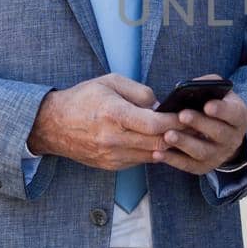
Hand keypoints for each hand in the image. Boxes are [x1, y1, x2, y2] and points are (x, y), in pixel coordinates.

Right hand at [26, 74, 179, 170]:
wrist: (53, 125)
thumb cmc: (83, 99)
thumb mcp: (111, 82)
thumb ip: (139, 92)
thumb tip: (161, 106)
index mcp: (113, 114)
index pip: (154, 124)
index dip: (176, 121)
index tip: (189, 115)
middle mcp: (113, 139)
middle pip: (157, 143)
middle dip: (178, 134)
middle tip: (193, 125)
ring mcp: (112, 155)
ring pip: (152, 155)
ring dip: (167, 145)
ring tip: (179, 133)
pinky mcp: (111, 165)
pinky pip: (140, 160)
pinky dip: (151, 151)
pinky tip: (156, 140)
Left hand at [154, 73, 246, 174]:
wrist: (222, 136)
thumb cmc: (216, 107)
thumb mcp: (219, 93)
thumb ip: (208, 85)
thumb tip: (190, 86)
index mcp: (238, 118)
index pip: (234, 114)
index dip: (221, 110)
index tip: (207, 105)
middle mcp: (232, 139)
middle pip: (218, 133)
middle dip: (199, 124)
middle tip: (182, 115)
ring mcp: (218, 155)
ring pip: (202, 152)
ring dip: (184, 143)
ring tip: (167, 135)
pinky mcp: (203, 167)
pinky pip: (187, 165)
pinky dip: (172, 159)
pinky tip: (157, 153)